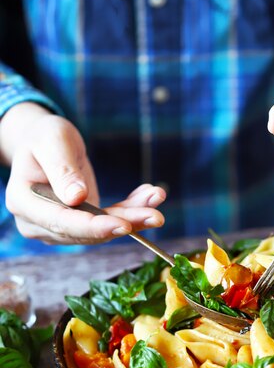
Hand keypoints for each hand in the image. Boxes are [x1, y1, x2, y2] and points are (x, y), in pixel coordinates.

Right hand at [1, 104, 165, 244]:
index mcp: (24, 201)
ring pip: (102, 230)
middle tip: (156, 215)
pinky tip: (149, 195)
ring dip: (133, 217)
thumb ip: (61, 168)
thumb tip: (77, 198)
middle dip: (124, 223)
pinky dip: (131, 210)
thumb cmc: (44, 136)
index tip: (122, 225)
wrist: (44, 142)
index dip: (93, 226)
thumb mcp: (52, 141)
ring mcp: (59, 227)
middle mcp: (38, 222)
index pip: (61, 222)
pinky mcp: (80, 223)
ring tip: (156, 198)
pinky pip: (109, 221)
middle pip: (86, 231)